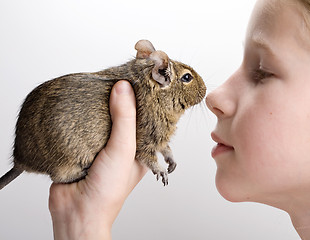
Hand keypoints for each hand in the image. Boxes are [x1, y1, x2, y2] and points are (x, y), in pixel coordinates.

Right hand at [49, 80, 147, 239]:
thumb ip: (125, 119)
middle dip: (120, 98)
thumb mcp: (123, 150)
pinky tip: (82, 101)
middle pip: (124, 115)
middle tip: (118, 75)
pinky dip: (83, 114)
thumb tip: (123, 88)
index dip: (145, 99)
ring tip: (100, 83)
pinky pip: (85, 124)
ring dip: (100, 105)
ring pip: (103, 118)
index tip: (141, 79)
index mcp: (141, 148)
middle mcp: (124, 145)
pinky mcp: (84, 145)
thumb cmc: (108, 191)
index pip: (147, 117)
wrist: (75, 211)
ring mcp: (103, 145)